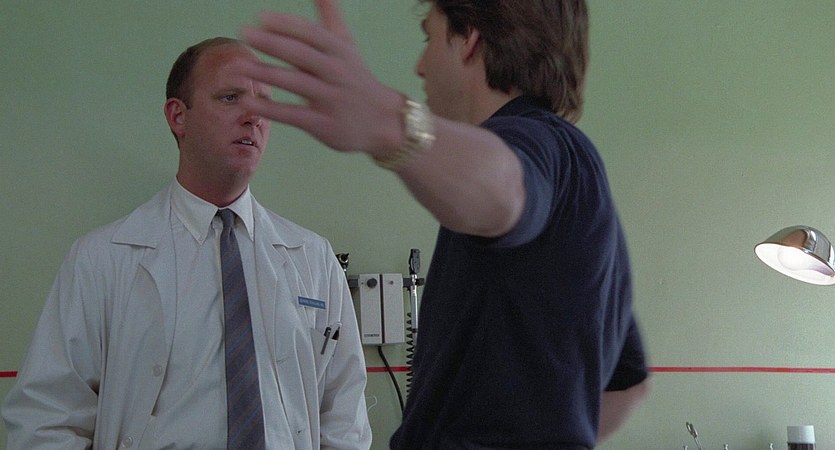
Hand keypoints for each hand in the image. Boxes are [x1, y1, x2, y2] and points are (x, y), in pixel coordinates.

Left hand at [239, 0, 403, 156]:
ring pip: (295, 83)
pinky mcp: (324, 125)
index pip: (312, 34)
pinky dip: (269, 108)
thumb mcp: (347, 46)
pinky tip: (246, 101)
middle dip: (273, 43)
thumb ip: (330, 17)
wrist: (383, 122)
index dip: (288, 25)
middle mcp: (336, 73)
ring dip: (265, 73)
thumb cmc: (356, 79)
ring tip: (238, 66)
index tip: (263, 17)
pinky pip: (293, 115)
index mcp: (340, 51)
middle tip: (245, 33)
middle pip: (302, 55)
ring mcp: (330, 99)